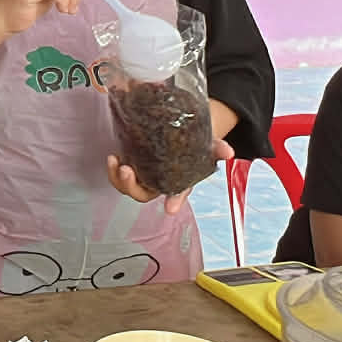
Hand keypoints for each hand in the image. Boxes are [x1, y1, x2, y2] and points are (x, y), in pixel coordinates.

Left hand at [107, 139, 233, 212]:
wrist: (177, 134)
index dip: (175, 200)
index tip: (171, 207)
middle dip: (133, 186)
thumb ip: (216, 148)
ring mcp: (143, 177)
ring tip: (116, 162)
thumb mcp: (206, 145)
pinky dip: (113, 169)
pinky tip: (113, 157)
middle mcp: (158, 183)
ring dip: (119, 179)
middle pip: (143, 194)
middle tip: (127, 170)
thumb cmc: (192, 146)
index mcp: (178, 183)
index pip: (178, 194)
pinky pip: (119, 175)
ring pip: (128, 187)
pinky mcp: (131, 166)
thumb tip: (228, 152)